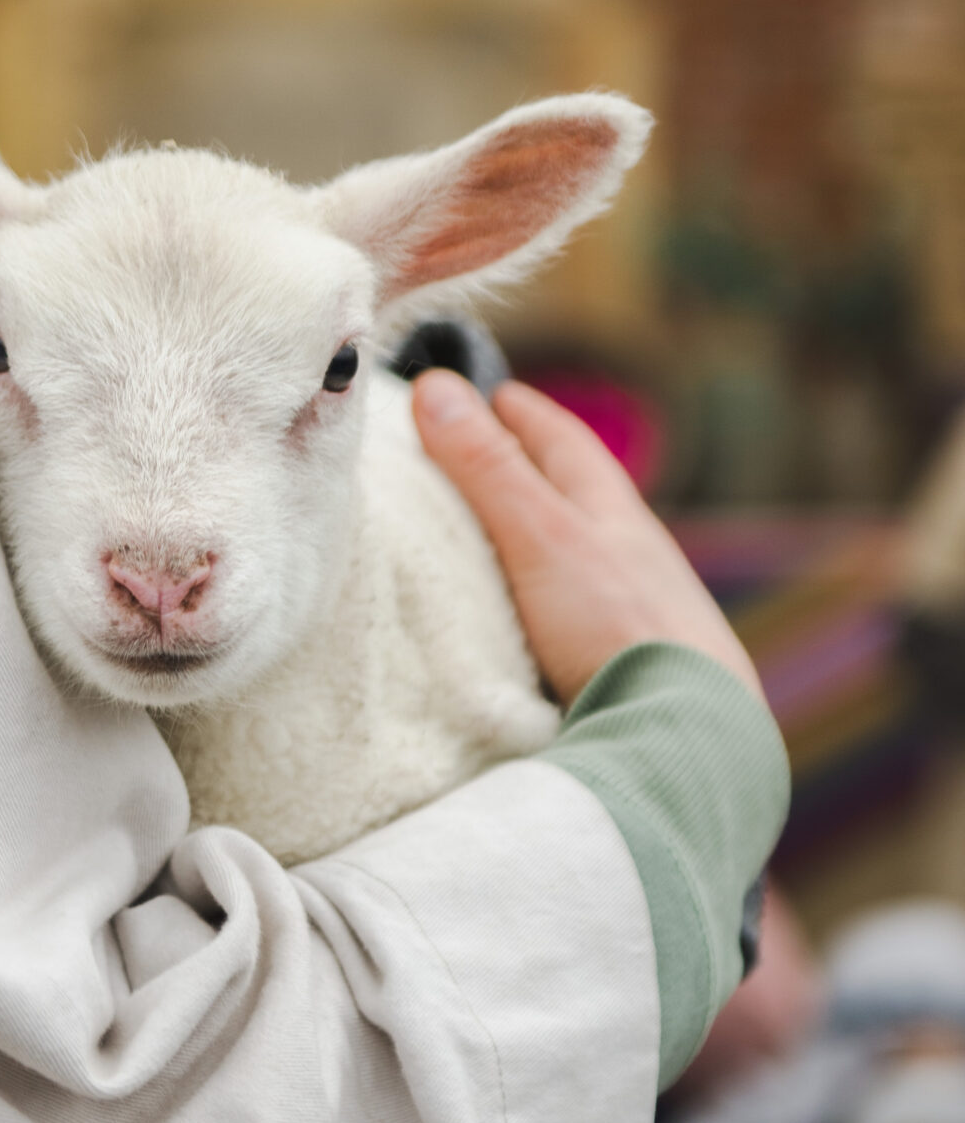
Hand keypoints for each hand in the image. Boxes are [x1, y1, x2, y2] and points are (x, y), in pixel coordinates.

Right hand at [411, 370, 763, 707]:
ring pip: (583, 558)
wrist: (687, 734)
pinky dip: (549, 600)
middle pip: (579, 498)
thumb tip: (435, 388)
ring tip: (497, 538)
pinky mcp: (631, 664)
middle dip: (533, 471)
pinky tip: (531, 621)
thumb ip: (488, 469)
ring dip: (542, 539)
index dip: (522, 413)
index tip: (488, 392)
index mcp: (615, 512)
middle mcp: (632, 555)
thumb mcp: (540, 535)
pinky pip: (580, 615)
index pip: (564, 442)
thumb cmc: (618, 625)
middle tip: (486, 453)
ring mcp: (637, 611)